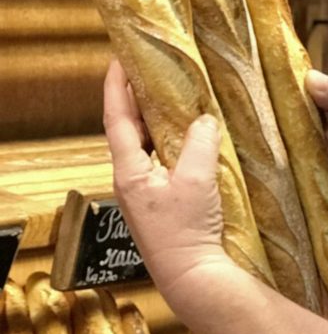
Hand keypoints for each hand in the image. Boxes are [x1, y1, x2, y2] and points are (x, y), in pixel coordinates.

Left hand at [103, 59, 232, 298]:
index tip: (119, 59)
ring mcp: (146, 191)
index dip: (116, 87)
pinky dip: (172, 140)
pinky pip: (164, 159)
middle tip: (151, 69)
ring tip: (173, 94)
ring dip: (156, 119)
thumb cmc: (187, 230)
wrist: (192, 275)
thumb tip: (205, 119)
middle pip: (129, 128)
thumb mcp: (196, 179)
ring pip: (147, 144)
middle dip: (137, 98)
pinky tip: (191, 135)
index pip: (116, 118)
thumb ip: (199, 142)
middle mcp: (132, 178)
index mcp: (129, 170)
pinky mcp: (163, 200)